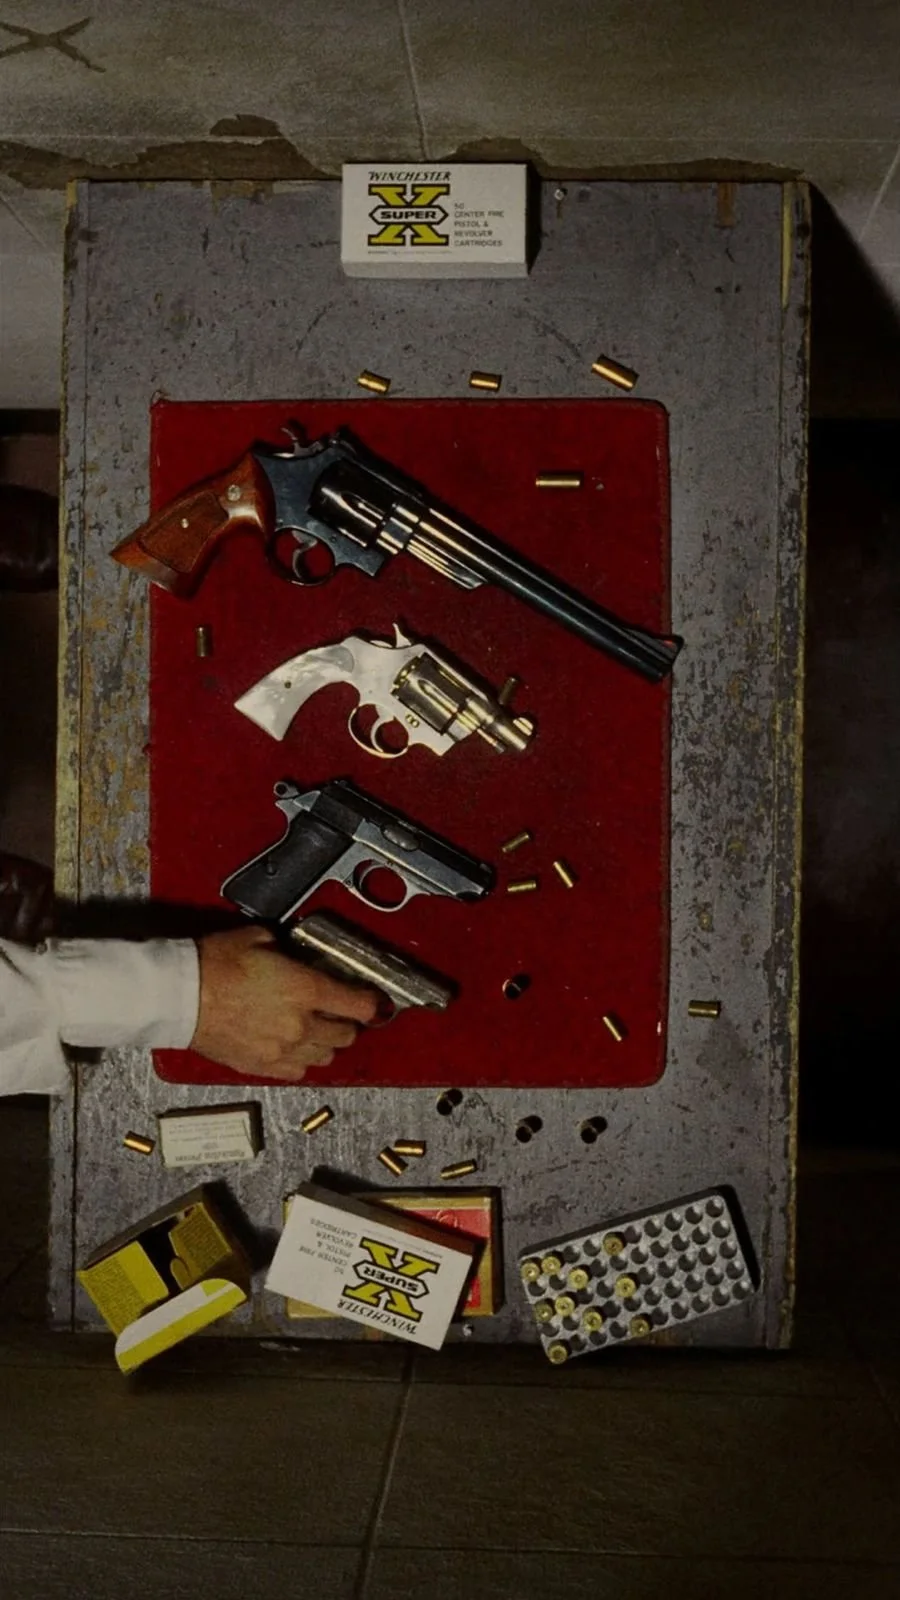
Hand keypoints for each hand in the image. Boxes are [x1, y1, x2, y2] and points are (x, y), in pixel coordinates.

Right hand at [191, 925, 377, 1081]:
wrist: (180, 996)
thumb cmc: (216, 962)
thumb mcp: (260, 939)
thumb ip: (288, 950)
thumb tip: (295, 955)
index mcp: (306, 990)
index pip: (358, 1005)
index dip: (371, 1003)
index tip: (372, 1000)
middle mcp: (301, 1025)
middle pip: (345, 1035)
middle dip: (347, 1023)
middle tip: (338, 1012)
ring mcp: (282, 1050)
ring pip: (324, 1057)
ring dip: (326, 1044)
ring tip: (315, 1032)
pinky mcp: (261, 1066)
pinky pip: (297, 1072)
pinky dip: (301, 1062)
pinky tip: (293, 1049)